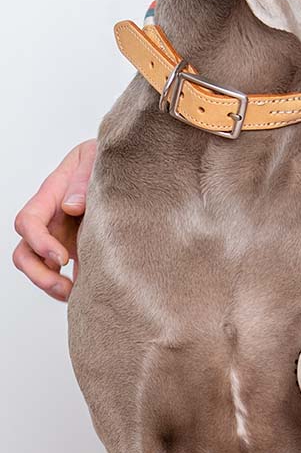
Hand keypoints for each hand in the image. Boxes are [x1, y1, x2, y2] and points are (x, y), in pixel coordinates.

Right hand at [12, 138, 96, 300]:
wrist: (124, 163)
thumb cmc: (104, 157)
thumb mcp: (94, 157)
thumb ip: (83, 180)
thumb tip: (71, 207)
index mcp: (51, 196)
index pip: (29, 221)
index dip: (39, 243)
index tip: (61, 258)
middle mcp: (51, 219)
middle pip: (25, 252)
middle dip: (39, 274)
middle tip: (66, 288)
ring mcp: (62, 235)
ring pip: (41, 267)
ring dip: (53, 285)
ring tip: (77, 296)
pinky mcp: (79, 247)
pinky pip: (68, 272)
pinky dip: (75, 285)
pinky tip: (92, 293)